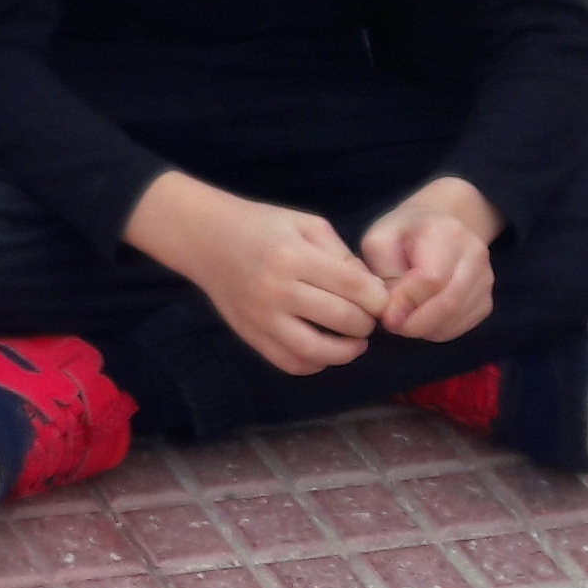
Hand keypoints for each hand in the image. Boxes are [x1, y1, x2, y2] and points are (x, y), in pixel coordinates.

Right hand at [128, 172, 387, 375]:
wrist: (205, 238)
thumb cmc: (262, 225)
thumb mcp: (307, 224)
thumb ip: (342, 255)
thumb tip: (372, 292)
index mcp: (294, 257)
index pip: (354, 288)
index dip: (379, 299)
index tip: (382, 299)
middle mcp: (277, 291)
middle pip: (342, 320)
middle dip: (367, 322)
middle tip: (368, 317)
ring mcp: (261, 318)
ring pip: (318, 352)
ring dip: (347, 351)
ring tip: (355, 342)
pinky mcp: (250, 336)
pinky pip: (290, 363)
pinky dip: (315, 363)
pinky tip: (324, 349)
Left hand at [362, 178, 498, 345]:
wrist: (439, 226)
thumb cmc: (402, 235)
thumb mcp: (378, 242)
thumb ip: (382, 276)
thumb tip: (394, 314)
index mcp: (446, 232)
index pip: (431, 278)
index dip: (407, 302)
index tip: (385, 315)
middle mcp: (474, 254)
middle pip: (449, 302)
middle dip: (415, 323)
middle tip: (393, 325)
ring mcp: (485, 278)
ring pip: (456, 318)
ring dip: (425, 329)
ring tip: (404, 319)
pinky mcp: (486, 299)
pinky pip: (463, 326)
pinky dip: (438, 331)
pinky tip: (422, 319)